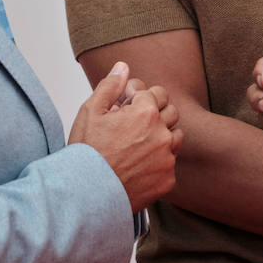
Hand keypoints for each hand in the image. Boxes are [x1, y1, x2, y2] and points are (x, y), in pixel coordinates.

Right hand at [69, 61, 182, 212]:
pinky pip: (170, 163)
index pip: (156, 92)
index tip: (127, 106)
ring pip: (175, 137)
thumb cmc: (86, 152)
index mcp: (145, 113)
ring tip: (138, 143)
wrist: (86, 194)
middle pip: (170, 111)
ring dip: (161, 135)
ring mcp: (167, 158)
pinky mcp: (167, 179)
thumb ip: (110, 86)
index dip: (140, 97)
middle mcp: (161, 133)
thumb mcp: (90, 112)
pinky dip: (159, 161)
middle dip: (154, 113)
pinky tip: (139, 165)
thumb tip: (123, 67)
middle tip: (133, 124)